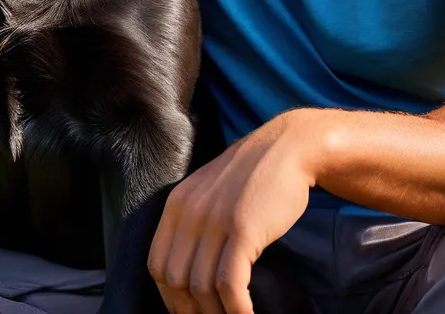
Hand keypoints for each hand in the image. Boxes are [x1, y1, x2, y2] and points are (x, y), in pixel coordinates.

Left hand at [147, 111, 313, 313]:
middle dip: (191, 310)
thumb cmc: (253, 175)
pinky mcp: (243, 229)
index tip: (188, 310)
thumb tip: (189, 269)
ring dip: (216, 313)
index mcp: (177, 204)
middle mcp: (190, 212)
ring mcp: (215, 219)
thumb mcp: (210, 191)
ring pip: (201, 287)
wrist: (287, 148)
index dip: (169, 296)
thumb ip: (195, 220)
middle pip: (175, 280)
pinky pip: (230, 284)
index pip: (157, 264)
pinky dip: (237, 310)